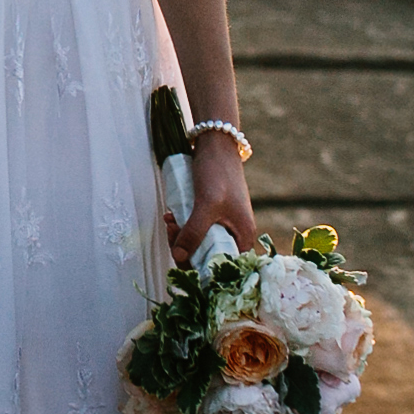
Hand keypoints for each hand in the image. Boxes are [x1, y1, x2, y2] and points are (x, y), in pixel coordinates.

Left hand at [168, 132, 256, 265]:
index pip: (222, 269)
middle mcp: (236, 235)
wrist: (216, 144)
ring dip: (180, 236)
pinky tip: (171, 216)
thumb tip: (179, 258)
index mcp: (243, 238)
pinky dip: (182, 226)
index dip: (198, 267)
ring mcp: (224, 225)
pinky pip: (195, 230)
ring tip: (169, 220)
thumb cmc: (217, 173)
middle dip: (184, 248)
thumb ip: (194, 232)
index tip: (179, 254)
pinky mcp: (212, 216)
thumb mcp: (206, 204)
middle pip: (207, 257)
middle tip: (171, 230)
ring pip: (198, 243)